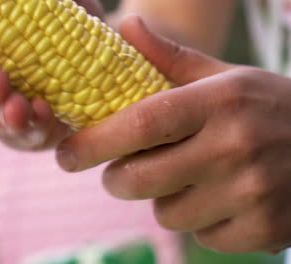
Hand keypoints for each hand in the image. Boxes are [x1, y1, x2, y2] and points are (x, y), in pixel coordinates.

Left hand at [56, 16, 290, 253]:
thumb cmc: (265, 108)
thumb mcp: (224, 77)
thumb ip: (169, 58)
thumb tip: (125, 28)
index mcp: (219, 101)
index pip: (141, 122)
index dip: (94, 142)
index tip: (64, 155)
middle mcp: (236, 146)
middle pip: (140, 180)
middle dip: (116, 180)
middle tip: (120, 173)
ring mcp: (253, 193)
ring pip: (167, 214)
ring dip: (164, 201)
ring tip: (189, 180)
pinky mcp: (264, 229)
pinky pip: (201, 237)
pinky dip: (200, 223)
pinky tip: (221, 200)